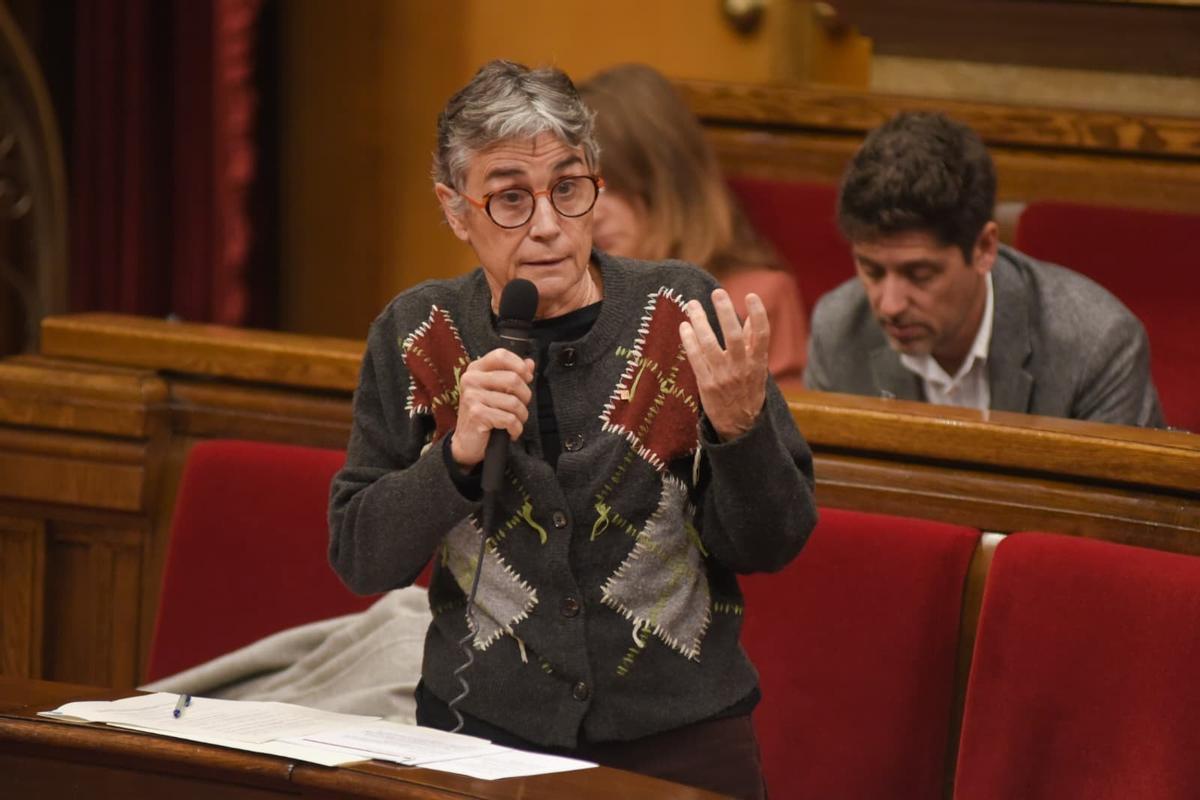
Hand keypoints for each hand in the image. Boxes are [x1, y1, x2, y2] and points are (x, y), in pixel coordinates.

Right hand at [450, 348, 534, 469]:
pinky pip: (509, 419)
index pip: (501, 355)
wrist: (467, 442)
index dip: (520, 366)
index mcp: (476, 369)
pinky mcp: (477, 414)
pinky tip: (510, 431)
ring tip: (514, 421)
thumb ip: (513, 374)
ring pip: (514, 402)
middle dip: (525, 397)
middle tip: (520, 407)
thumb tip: (530, 363)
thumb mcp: (497, 391)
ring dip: (521, 416)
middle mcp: (471, 380)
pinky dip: (516, 428)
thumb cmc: (484, 414)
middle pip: (513, 379)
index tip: (527, 379)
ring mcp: (472, 396)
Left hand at [679, 288, 769, 440]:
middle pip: (733, 336)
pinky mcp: (706, 385)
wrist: (739, 426)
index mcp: (757, 362)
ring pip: (709, 344)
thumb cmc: (748, 391)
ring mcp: (722, 376)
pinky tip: (684, 327)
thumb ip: (754, 343)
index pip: (762, 334)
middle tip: (717, 292)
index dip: (758, 314)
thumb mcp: (758, 369)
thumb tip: (752, 318)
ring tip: (692, 305)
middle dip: (725, 312)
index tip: (751, 295)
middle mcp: (741, 368)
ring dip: (700, 322)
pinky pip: (695, 358)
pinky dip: (689, 341)